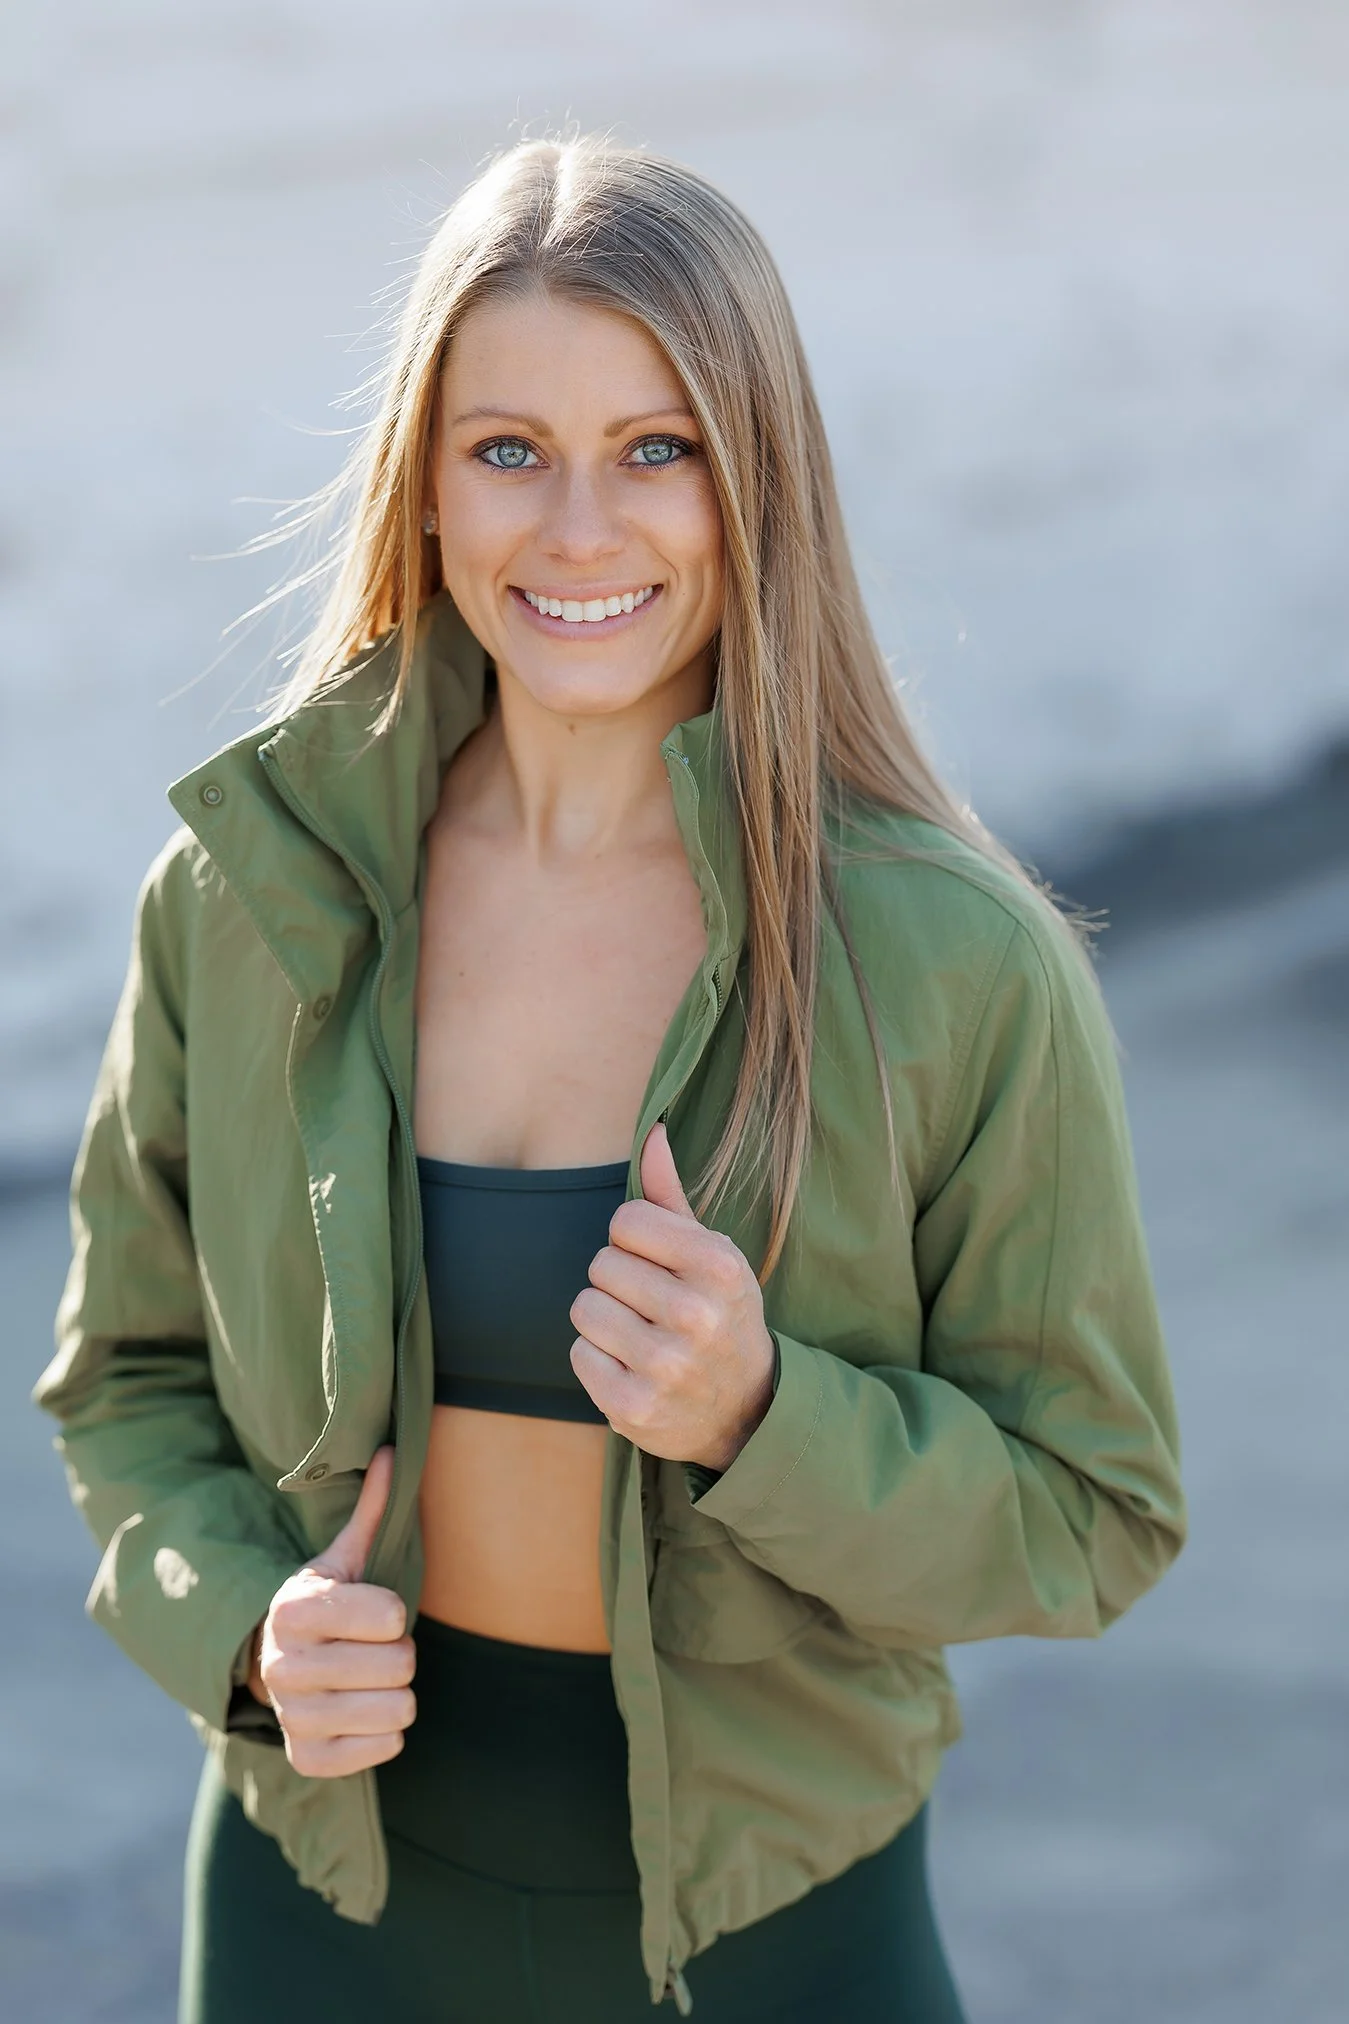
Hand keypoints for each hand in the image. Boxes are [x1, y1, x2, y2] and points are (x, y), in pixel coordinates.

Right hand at [247, 1446, 415, 1776]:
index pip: (389, 1617)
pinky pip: (383, 1752)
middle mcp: (284, 1666)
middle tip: (376, 1649)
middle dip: (400, 1655)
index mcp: (294, 1609)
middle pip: (400, 1666)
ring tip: (371, 1680)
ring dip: (397, 1695)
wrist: (279, 1664)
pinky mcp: (308, 1759)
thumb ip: (371, 1510)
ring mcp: (293, 1717)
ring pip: (398, 1712)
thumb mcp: (344, 1557)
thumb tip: (390, 1451)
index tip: (376, 1612)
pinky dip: (385, 1734)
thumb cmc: (328, 1604)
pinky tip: (363, 1713)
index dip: (395, 1614)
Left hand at [569, 1122, 776, 1472]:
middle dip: (617, 1282)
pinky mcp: (634, 1406)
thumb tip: (652, 1132)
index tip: (657, 1265)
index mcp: (719, 1266)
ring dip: (603, 1321)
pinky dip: (596, 1359)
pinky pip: (578, 1353)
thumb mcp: (711, 1255)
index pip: (626, 1220)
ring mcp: (666, 1365)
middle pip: (601, 1264)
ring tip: (638, 1336)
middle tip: (650, 1307)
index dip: (632, 1240)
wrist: (743, 1410)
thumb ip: (671, 1197)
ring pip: (583, 1308)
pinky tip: (630, 1367)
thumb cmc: (718, 1315)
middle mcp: (697, 1315)